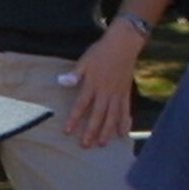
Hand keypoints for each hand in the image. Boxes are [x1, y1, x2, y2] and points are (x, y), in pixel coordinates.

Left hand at [62, 23, 141, 148]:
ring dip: (108, 131)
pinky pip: (126, 110)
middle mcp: (106, 92)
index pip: (81, 105)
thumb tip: (61, 82)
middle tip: (86, 145)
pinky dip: (125, 122)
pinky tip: (123, 133)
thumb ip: (74, 74)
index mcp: (93, 84)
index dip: (74, 119)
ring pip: (113, 116)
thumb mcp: (85, 61)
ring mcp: (117, 94)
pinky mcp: (126, 93)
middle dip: (92, 131)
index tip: (67, 131)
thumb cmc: (101, 52)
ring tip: (103, 143)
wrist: (123, 44)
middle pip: (98, 115)